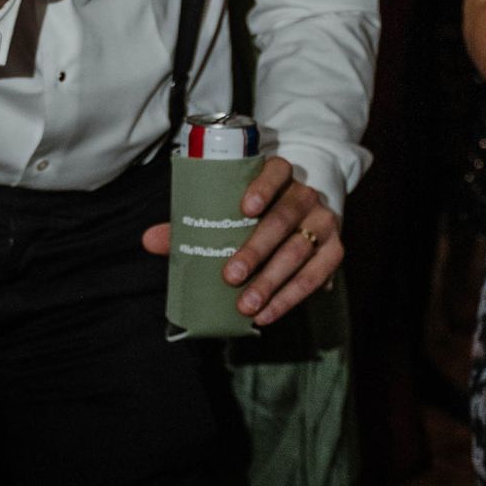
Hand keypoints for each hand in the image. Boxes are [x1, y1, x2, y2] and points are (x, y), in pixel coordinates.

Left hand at [141, 155, 341, 326]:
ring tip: (245, 305)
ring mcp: (324, 221)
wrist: (305, 217)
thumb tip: (149, 240)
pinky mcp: (335, 250)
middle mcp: (305, 194)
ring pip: (299, 251)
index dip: (262, 187)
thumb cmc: (256, 213)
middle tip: (230, 275)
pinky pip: (316, 276)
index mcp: (279, 176)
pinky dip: (290, 298)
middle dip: (257, 249)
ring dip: (271, 281)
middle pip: (284, 218)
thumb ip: (194, 222)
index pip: (276, 171)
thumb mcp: (229, 209)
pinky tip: (267, 314)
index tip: (243, 208)